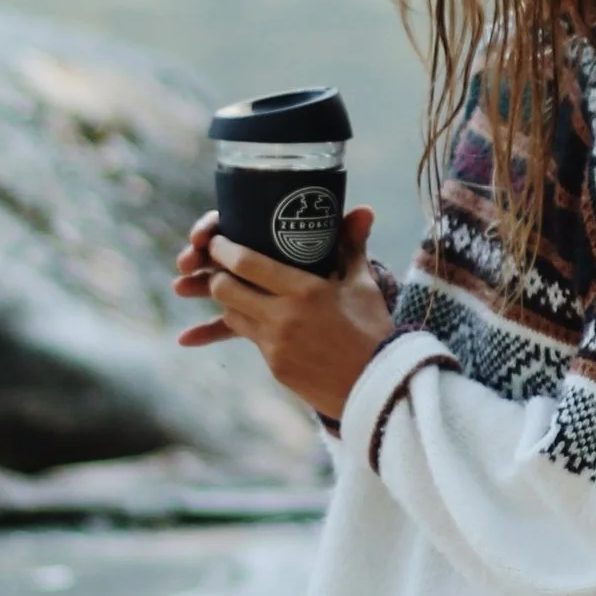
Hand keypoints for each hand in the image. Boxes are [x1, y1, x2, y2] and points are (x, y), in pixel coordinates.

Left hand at [172, 206, 392, 422]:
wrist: (378, 386)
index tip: (217, 240)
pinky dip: (250, 324)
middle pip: (225, 289)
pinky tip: (263, 318)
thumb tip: (363, 210)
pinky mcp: (275, 367)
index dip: (224, 249)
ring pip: (231, 315)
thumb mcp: (363, 285)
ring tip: (243, 290)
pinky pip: (250, 339)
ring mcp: (275, 346)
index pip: (246, 263)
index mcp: (304, 291)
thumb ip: (353, 246)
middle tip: (223, 266)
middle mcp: (282, 317)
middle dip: (217, 274)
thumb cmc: (373, 330)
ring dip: (231, 300)